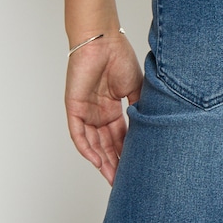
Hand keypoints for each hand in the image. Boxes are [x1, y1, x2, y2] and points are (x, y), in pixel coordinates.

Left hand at [65, 33, 142, 183]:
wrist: (102, 41)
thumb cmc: (119, 57)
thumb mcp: (135, 87)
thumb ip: (139, 108)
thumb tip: (147, 129)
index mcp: (113, 107)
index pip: (120, 136)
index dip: (126, 152)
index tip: (135, 168)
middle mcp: (99, 113)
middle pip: (106, 144)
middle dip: (115, 163)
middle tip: (124, 181)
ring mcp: (86, 112)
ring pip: (93, 144)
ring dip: (102, 161)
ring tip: (113, 178)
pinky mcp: (75, 109)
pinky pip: (79, 134)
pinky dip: (87, 149)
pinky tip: (97, 162)